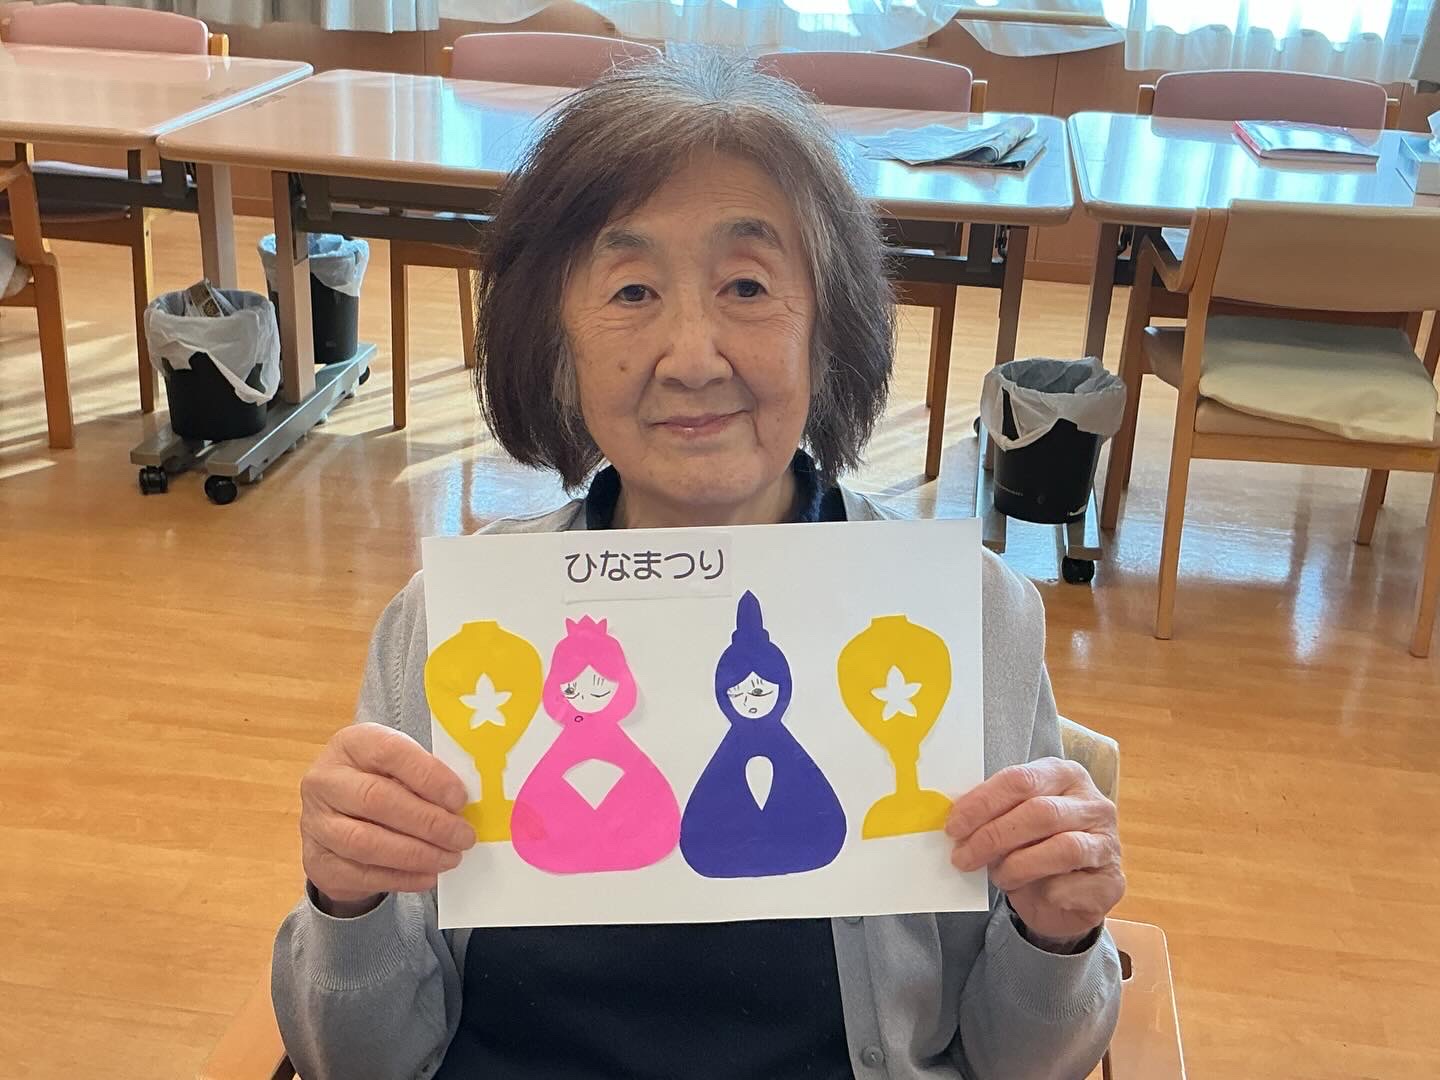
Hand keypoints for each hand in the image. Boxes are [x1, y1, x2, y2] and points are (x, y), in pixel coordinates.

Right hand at [301, 723, 475, 915]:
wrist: (338, 814)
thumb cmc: (383, 781)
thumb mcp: (401, 764)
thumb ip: (427, 775)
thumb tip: (464, 803)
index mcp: (352, 744)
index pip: (389, 753)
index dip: (428, 776)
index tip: (459, 798)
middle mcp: (325, 781)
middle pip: (377, 800)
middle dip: (427, 822)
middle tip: (463, 836)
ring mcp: (316, 822)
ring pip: (365, 843)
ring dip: (416, 854)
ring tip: (450, 857)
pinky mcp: (318, 861)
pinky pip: (361, 874)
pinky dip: (401, 878)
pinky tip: (428, 875)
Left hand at [946, 758, 1123, 944]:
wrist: (1065, 898)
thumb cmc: (1033, 848)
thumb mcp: (1012, 822)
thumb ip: (993, 814)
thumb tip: (956, 821)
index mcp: (1064, 775)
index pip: (1021, 779)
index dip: (983, 803)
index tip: (954, 826)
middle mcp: (1093, 803)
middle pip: (1040, 812)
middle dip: (993, 836)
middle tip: (963, 856)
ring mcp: (1108, 841)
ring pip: (1062, 848)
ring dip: (1017, 865)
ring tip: (997, 876)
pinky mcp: (1113, 881)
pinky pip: (1074, 885)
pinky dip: (1045, 891)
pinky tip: (1034, 892)